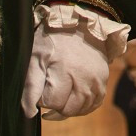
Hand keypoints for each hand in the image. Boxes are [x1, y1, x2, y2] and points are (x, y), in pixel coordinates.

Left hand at [21, 5, 128, 119]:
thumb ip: (31, 86)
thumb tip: (30, 113)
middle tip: (51, 93)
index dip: (43, 99)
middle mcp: (84, 77)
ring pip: (82, 109)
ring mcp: (96, 78)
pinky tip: (75, 99)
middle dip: (56, 106)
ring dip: (70, 108)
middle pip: (68, 109)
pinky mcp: (104, 77)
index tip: (42, 86)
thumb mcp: (36, 56)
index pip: (53, 102)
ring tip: (61, 97)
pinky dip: (85, 106)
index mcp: (65, 70)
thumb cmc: (55, 39)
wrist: (81, 23)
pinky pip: (95, 102)